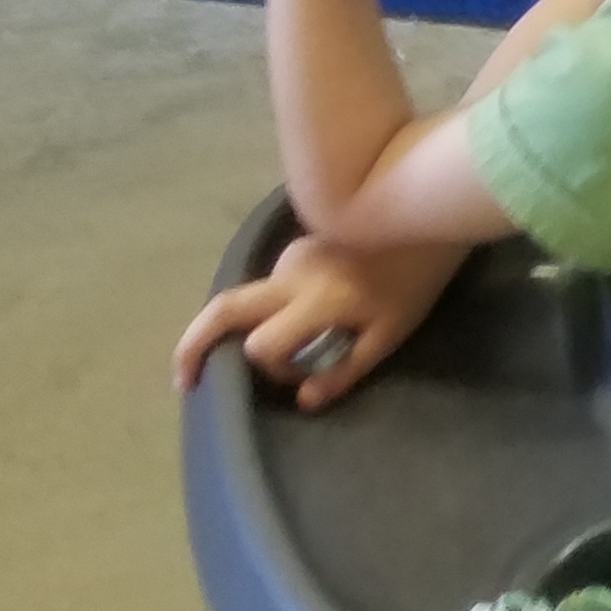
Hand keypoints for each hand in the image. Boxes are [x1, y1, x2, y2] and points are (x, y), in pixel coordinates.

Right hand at [172, 233, 460, 411]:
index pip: (261, 344)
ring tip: (279, 347)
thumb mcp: (391, 332)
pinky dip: (269, 308)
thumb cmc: (416, 277)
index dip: (273, 368)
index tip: (300, 376)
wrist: (426, 211)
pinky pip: (271, 284)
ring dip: (249, 327)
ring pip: (250, 298)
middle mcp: (291, 274)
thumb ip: (345, 370)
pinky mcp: (298, 244)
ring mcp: (291, 255)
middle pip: (223, 309)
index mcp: (316, 299)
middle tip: (184, 381)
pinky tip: (298, 316)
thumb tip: (302, 400)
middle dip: (194, 345)